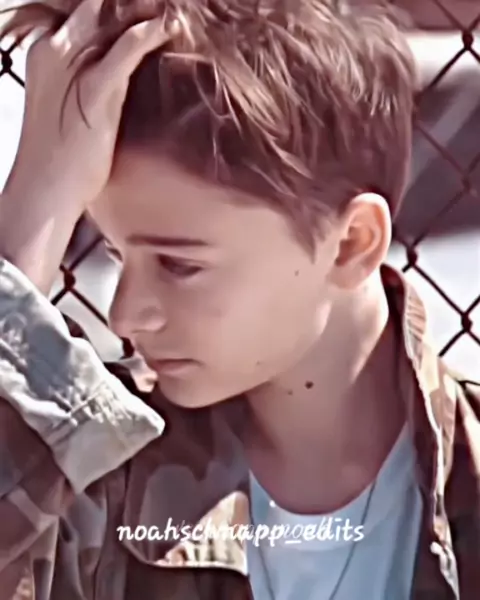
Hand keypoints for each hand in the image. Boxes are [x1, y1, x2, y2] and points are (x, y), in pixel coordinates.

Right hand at [0, 0, 176, 291]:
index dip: (115, 7)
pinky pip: (126, 50)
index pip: (83, 11)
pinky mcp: (95, 89)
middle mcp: (55, 49)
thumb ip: (89, 77)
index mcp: (46, 50)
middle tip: (164, 3)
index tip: (141, 8)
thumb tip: (117, 65)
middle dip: (131, 3)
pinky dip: (149, 35)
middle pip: (97, 7)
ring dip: (146, 11)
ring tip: (173, 10)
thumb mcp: (71, 104)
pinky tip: (168, 26)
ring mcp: (72, 66)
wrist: (46, 187)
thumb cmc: (59, 153)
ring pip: (113, 20)